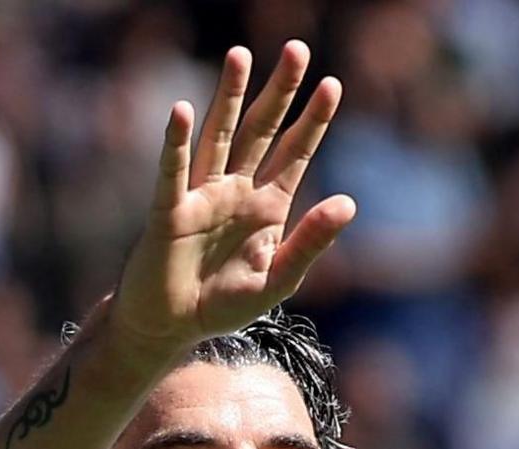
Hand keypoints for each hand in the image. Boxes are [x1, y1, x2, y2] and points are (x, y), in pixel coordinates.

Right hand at [111, 42, 354, 361]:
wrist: (170, 330)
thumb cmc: (222, 306)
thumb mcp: (277, 280)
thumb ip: (311, 242)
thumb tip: (349, 202)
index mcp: (268, 206)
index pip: (295, 153)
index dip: (313, 120)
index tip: (332, 84)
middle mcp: (236, 191)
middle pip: (261, 130)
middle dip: (279, 91)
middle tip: (296, 49)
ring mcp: (202, 197)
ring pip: (219, 136)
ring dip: (229, 97)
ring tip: (239, 55)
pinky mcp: (170, 213)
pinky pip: (173, 173)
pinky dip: (176, 143)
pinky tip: (183, 112)